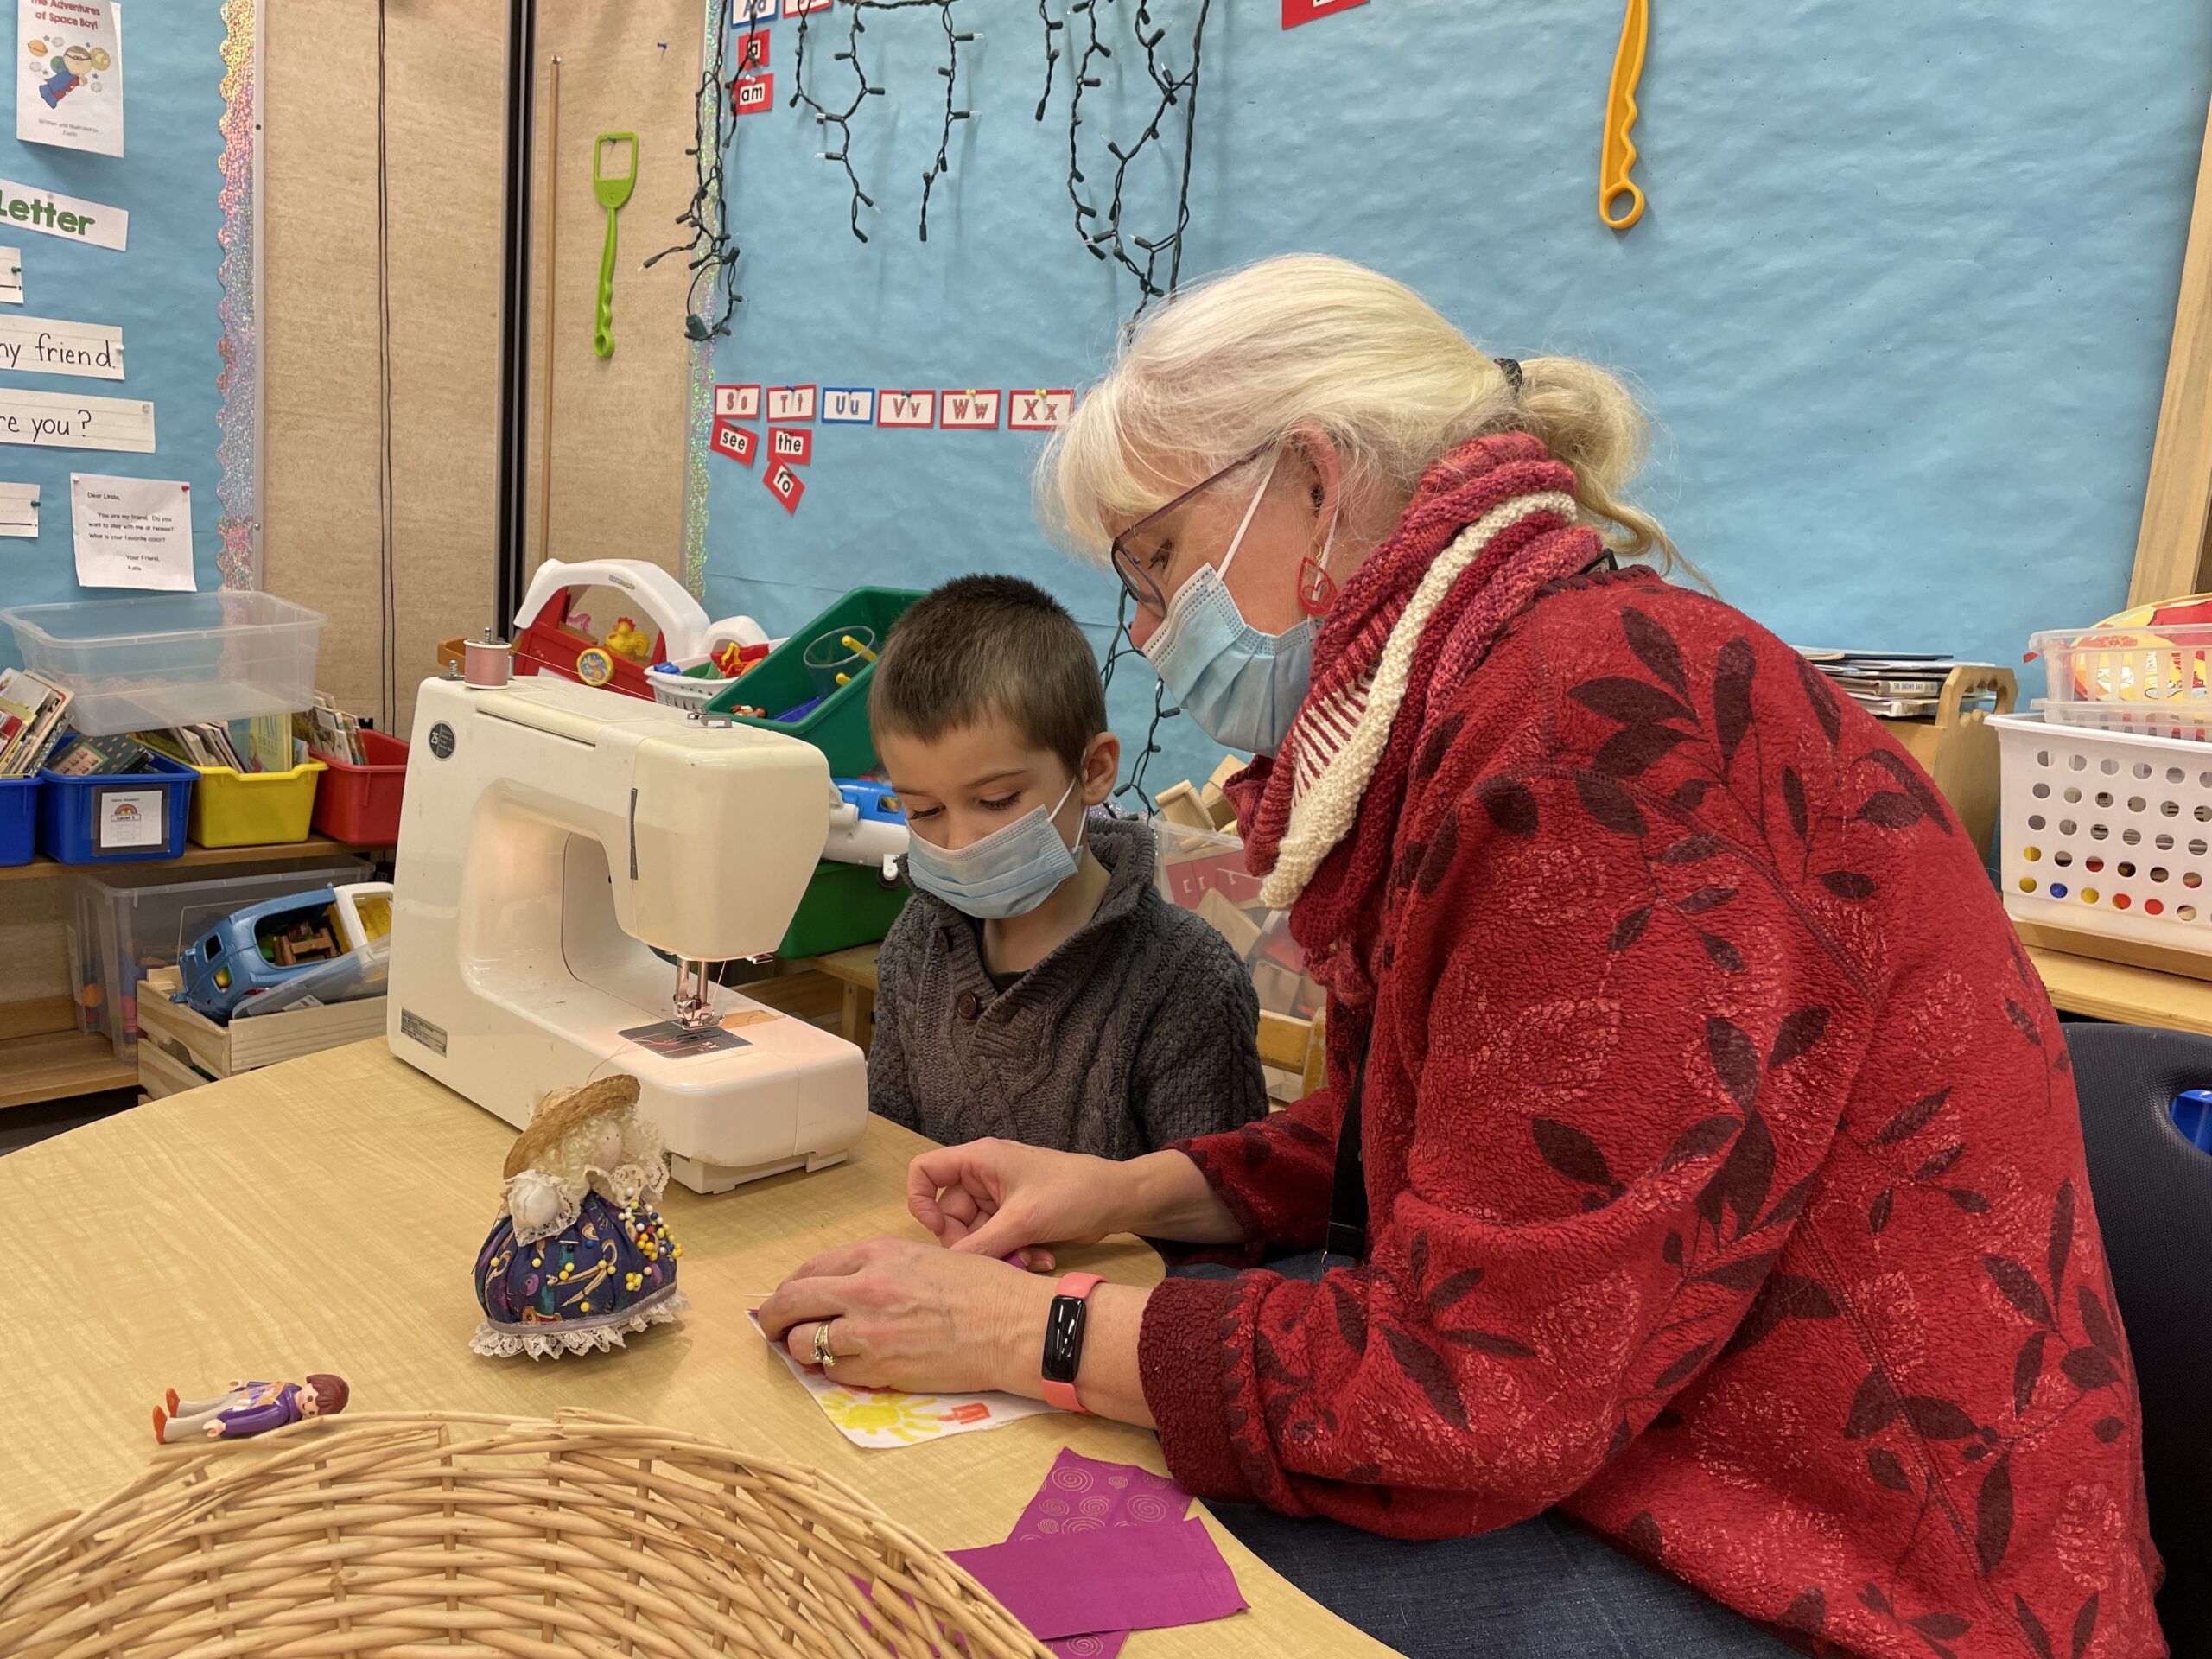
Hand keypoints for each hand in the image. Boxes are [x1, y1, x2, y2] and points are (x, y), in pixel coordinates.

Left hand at [757, 1236, 1052, 1395]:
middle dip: (771, 1317)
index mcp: (878, 1253)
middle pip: (791, 1301)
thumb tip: (847, 1289)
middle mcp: (866, 1286)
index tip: (786, 1299)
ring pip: (804, 1342)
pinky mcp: (880, 1367)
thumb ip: (880, 1269)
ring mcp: (870, 1329)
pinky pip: (834, 1372)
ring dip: (799, 1349)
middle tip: (769, 1328)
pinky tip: (844, 1367)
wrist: (1014, 1326)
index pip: (811, 1268)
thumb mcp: (925, 1258)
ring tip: (807, 1353)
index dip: (790, 1287)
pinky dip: (832, 1372)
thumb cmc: (985, 1290)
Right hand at [906, 1138, 1135, 1261]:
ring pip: (976, 1235)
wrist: (1117, 1201)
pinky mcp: (1015, 1218)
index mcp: (978, 1160)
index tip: (940, 1230)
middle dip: (973, 1243)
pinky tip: (1042, 1259)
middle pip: (949, 1214)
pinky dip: (1015, 1254)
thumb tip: (948, 1269)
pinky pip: (998, 1241)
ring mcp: (999, 1200)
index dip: (921, 1202)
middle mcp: (983, 1177)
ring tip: (1030, 1260)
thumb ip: (982, 1244)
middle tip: (995, 1259)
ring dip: (1000, 1253)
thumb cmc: (1072, 1193)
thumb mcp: (1024, 1220)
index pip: (925, 1171)